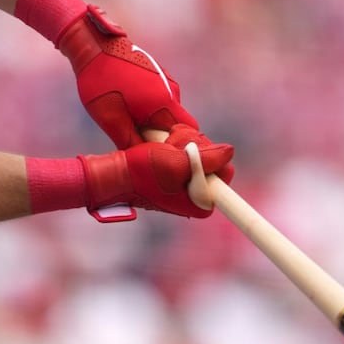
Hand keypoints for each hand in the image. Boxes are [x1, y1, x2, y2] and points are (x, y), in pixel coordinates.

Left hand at [57, 6, 198, 147]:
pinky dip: (153, 109)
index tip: (165, 157)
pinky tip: (130, 108)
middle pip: (181, 124)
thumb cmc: (100, 82)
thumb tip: (143, 161)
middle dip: (168, 138)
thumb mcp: (110, 119)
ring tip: (132, 124)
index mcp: (163, 104)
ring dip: (157, 122)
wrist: (95, 45)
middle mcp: (172, 91)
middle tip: (144, 144)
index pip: (190, 133)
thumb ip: (130, 141)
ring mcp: (166, 81)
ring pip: (170, 112)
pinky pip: (163, 99)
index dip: (182, 148)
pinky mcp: (159, 75)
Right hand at [80, 125, 234, 218]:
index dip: (210, 157)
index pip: (224, 173)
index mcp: (201, 202)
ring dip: (184, 141)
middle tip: (171, 146)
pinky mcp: (178, 172)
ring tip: (163, 145)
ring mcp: (188, 183)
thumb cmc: (141, 172)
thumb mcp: (176, 164)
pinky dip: (177, 143)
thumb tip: (230, 151)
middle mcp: (197, 196)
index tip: (188, 153)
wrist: (113, 174)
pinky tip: (163, 144)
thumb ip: (207, 159)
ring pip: (202, 151)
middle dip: (195, 146)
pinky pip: (189, 151)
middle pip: (214, 160)